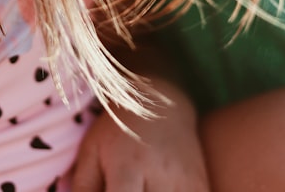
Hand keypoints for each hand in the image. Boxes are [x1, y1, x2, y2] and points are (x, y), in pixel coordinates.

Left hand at [70, 79, 210, 191]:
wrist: (162, 101)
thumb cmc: (118, 129)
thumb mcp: (91, 151)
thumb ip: (83, 186)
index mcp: (129, 167)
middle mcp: (161, 176)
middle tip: (123, 189)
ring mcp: (186, 182)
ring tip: (139, 187)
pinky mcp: (201, 184)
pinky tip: (158, 189)